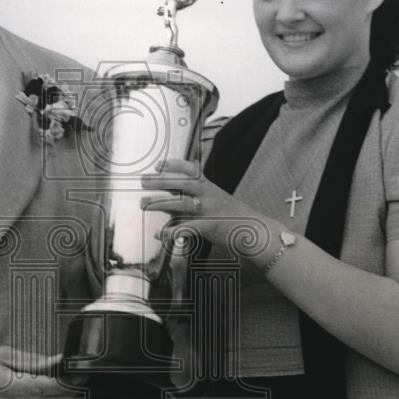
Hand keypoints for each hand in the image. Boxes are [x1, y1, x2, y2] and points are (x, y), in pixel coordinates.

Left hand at [140, 158, 278, 256]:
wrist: (256, 232)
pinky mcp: (212, 228)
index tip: (158, 164)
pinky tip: (160, 234)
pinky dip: (173, 231)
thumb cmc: (232, 218)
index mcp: (210, 187)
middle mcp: (209, 196)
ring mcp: (210, 211)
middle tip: (142, 180)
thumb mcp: (216, 201)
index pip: (191, 170)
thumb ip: (194, 200)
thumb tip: (167, 202)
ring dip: (160, 203)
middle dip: (161, 181)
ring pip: (182, 204)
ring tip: (144, 204)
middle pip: (182, 183)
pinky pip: (188, 228)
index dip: (174, 165)